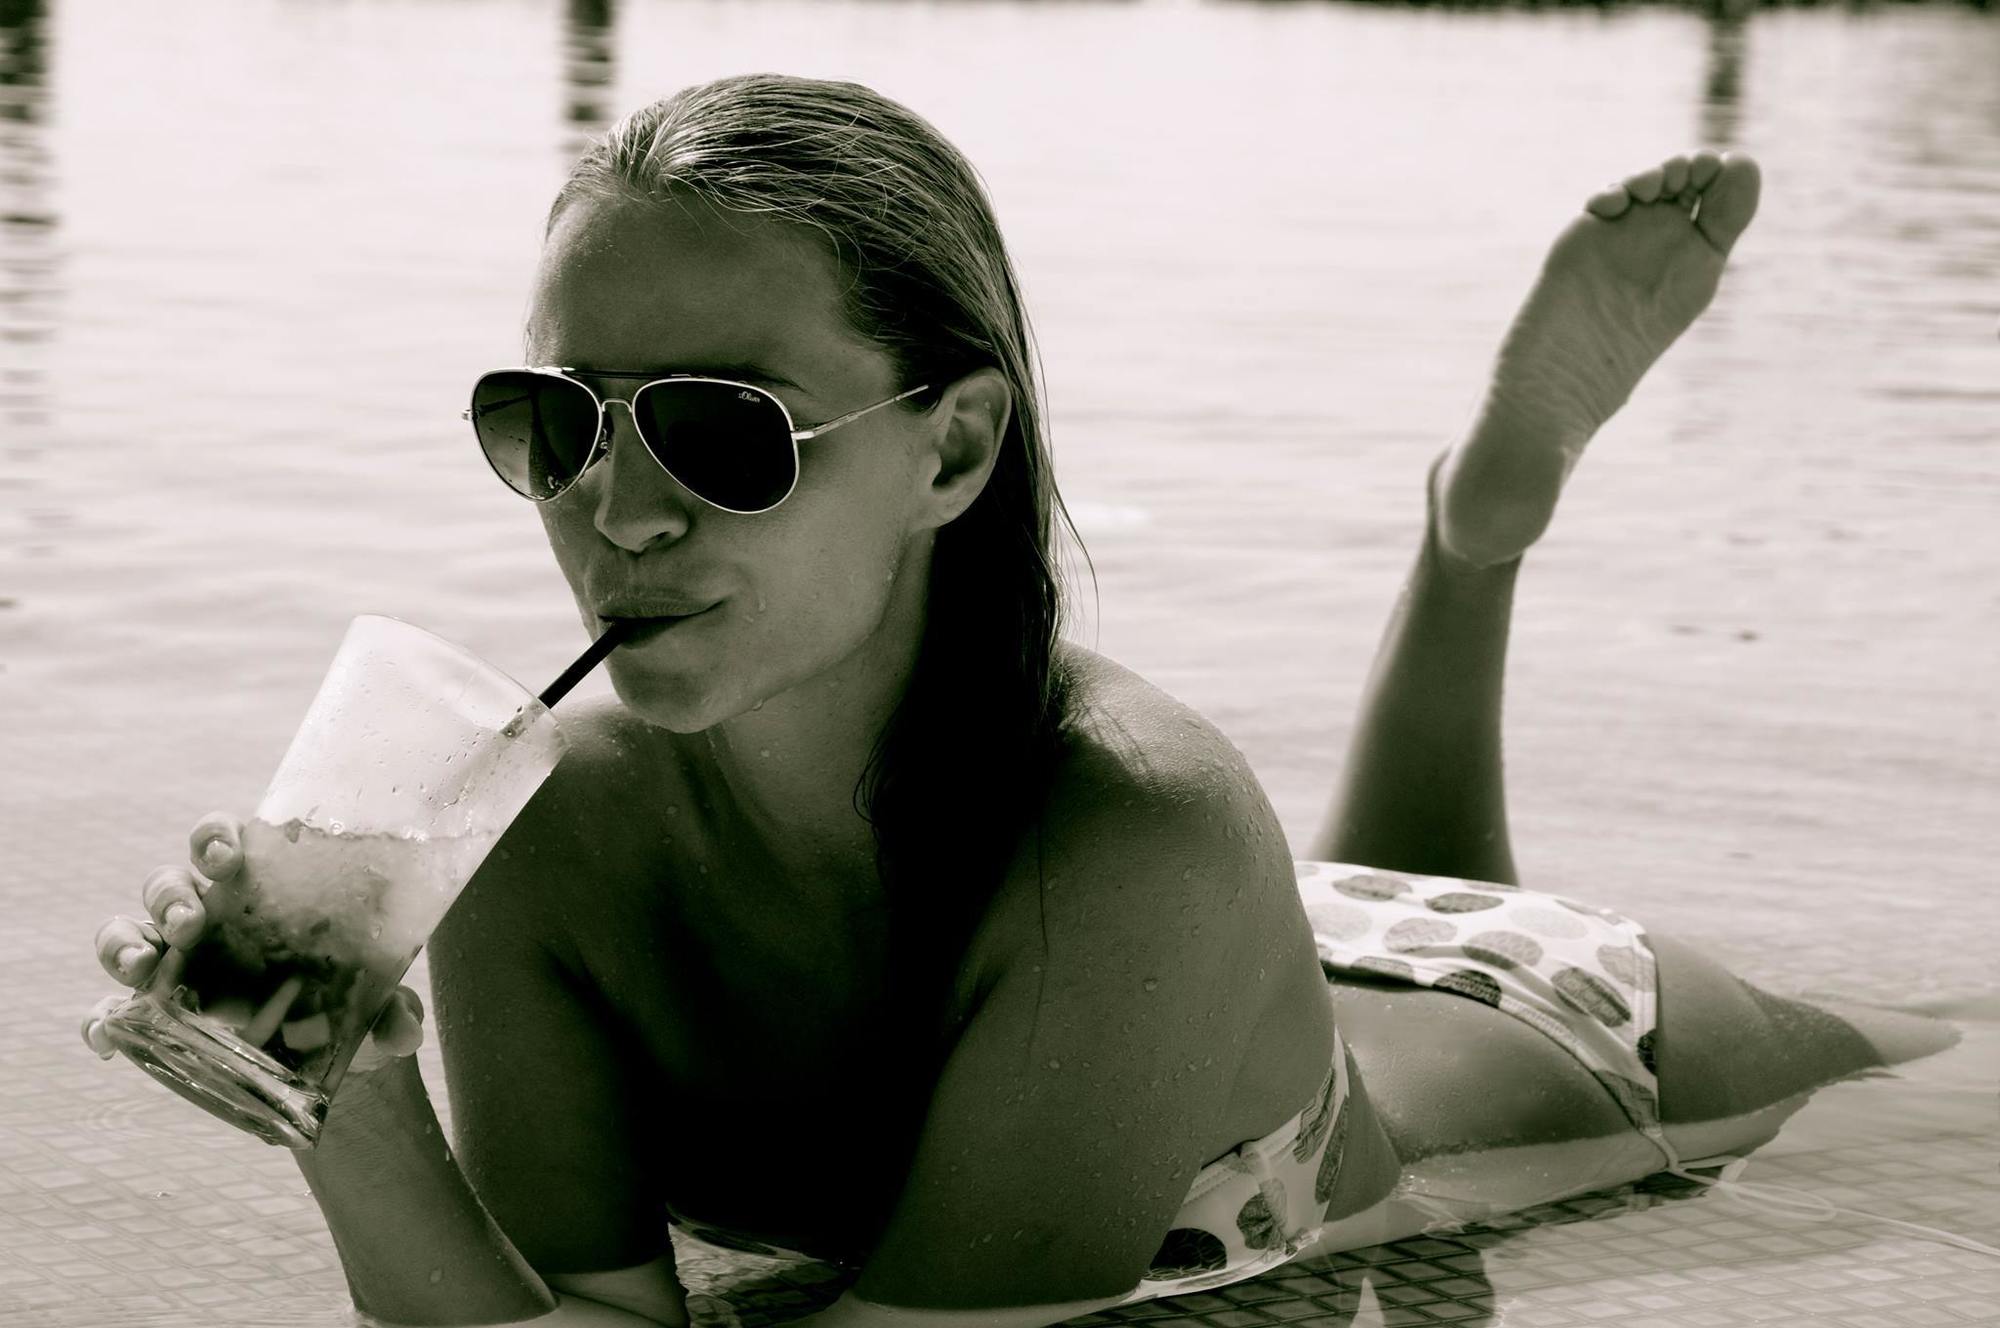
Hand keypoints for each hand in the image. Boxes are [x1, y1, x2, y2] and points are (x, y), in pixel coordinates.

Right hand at [83, 812, 425, 1074]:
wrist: (328, 1055)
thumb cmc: (346, 998)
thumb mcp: (375, 1002)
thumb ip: (391, 1011)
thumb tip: (404, 1031)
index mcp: (256, 888)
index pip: (222, 840)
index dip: (214, 836)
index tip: (226, 854)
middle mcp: (206, 915)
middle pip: (167, 885)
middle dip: (170, 897)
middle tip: (190, 921)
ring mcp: (173, 961)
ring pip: (126, 931)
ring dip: (122, 943)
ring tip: (139, 966)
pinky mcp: (155, 1010)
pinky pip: (111, 1010)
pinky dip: (102, 1020)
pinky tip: (106, 1038)